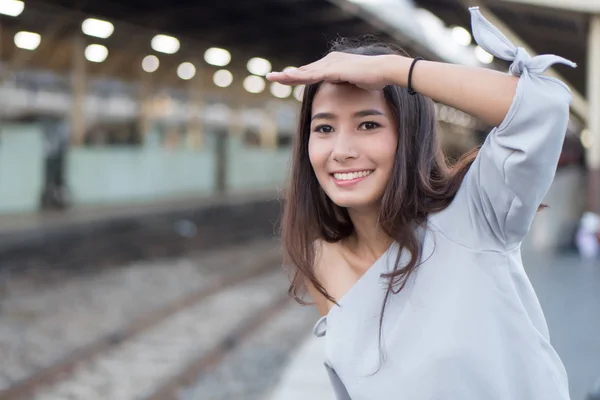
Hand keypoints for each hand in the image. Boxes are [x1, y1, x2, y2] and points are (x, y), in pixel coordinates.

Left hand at [266, 52, 406, 90]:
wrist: (385, 71)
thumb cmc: (374, 78)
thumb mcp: (354, 83)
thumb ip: (344, 84)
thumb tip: (341, 89)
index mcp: (333, 64)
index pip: (311, 73)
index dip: (298, 79)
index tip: (285, 82)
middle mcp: (329, 61)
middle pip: (304, 70)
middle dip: (287, 76)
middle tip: (270, 77)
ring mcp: (331, 64)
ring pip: (304, 72)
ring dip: (287, 76)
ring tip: (272, 78)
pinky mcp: (333, 69)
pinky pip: (312, 74)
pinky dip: (299, 77)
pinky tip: (287, 78)